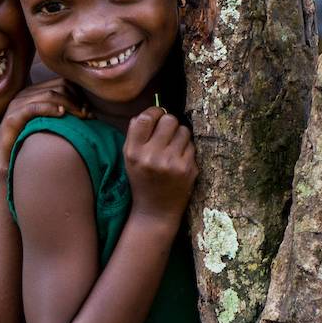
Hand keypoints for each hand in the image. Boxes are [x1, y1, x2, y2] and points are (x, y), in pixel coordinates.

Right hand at [0, 78, 78, 171]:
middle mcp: (24, 94)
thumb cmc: (28, 140)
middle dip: (76, 100)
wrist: (3, 157)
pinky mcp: (12, 118)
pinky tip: (61, 114)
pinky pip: (34, 107)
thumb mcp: (46, 122)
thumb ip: (60, 112)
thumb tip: (87, 110)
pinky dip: (50, 109)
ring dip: (69, 104)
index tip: (87, 110)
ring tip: (80, 117)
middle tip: (86, 115)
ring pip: (49, 95)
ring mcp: (17, 104)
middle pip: (58, 87)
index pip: (61, 82)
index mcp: (33, 92)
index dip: (78, 94)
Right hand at [123, 107, 196, 221]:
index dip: (154, 112)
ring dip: (180, 135)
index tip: (157, 115)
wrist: (156, 211)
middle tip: (166, 133)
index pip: (145, 118)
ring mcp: (171, 163)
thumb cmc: (142, 180)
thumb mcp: (129, 158)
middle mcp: (151, 156)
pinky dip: (187, 149)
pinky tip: (179, 160)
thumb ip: (135, 134)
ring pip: (184, 130)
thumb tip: (151, 111)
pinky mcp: (188, 169)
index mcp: (133, 152)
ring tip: (173, 148)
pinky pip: (192, 145)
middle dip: (169, 123)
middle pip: (168, 120)